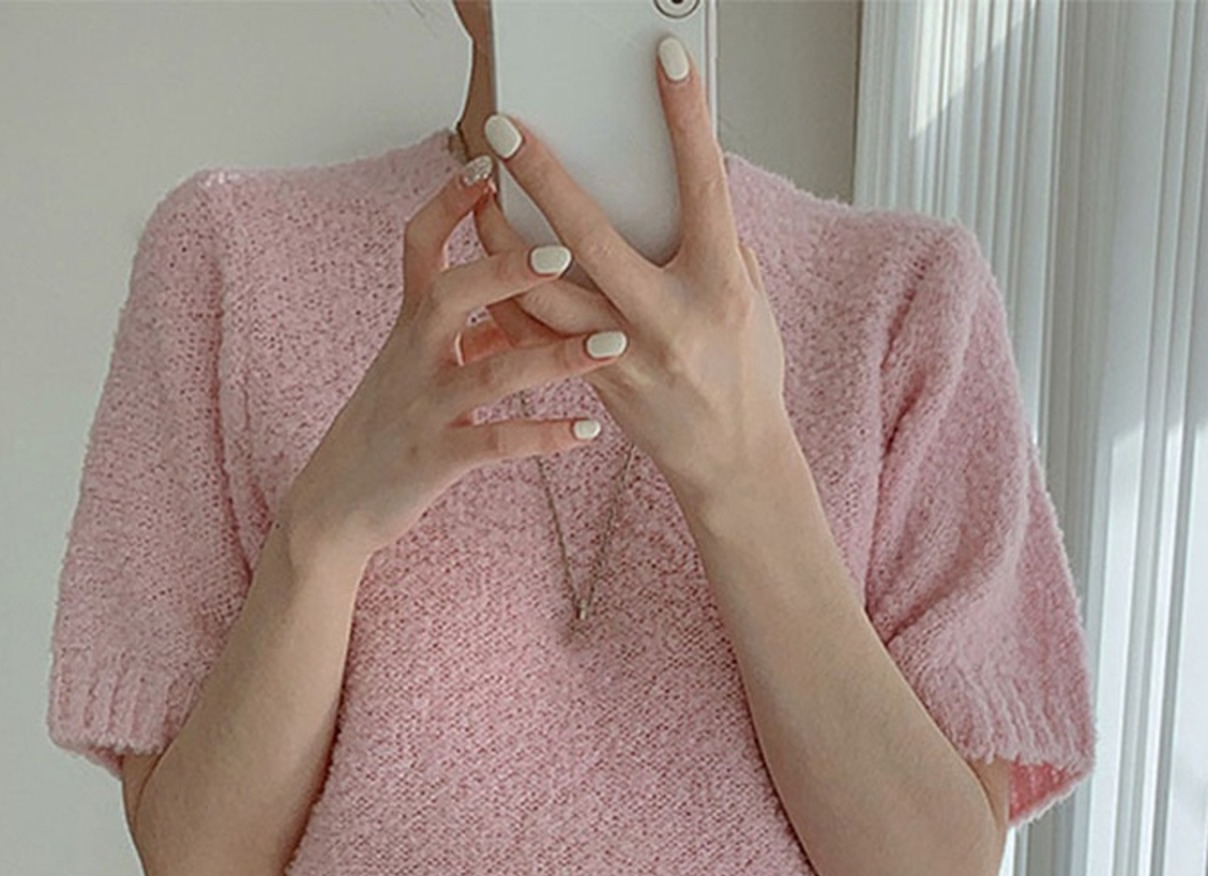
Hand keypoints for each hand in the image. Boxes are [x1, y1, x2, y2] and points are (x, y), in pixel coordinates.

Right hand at [282, 164, 627, 565]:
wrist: (336, 504)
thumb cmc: (387, 428)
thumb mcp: (419, 368)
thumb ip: (471, 334)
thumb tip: (523, 300)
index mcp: (410, 327)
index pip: (420, 248)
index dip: (449, 204)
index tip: (488, 165)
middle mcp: (412, 358)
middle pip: (452, 296)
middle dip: (506, 271)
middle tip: (565, 251)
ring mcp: (424, 408)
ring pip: (491, 374)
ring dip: (556, 358)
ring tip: (612, 345)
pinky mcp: (436, 459)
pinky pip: (496, 443)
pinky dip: (544, 436)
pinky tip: (588, 431)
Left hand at [471, 35, 794, 513]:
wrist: (731, 460)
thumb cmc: (746, 373)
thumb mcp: (750, 298)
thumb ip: (716, 243)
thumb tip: (683, 186)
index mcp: (720, 286)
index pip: (703, 186)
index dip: (686, 119)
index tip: (665, 62)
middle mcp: (668, 319)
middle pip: (591, 236)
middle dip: (543, 176)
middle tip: (507, 129)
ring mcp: (624, 355)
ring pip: (543, 292)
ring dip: (502, 240)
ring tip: (479, 195)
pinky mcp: (594, 381)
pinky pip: (536, 337)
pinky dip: (507, 298)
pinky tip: (486, 265)